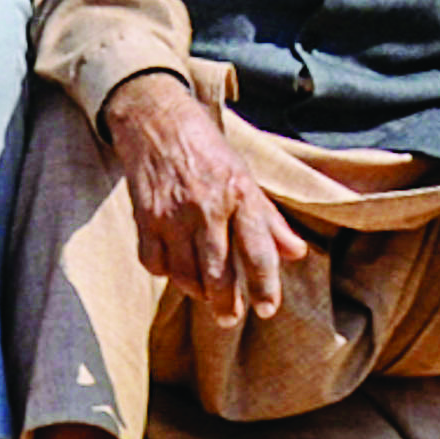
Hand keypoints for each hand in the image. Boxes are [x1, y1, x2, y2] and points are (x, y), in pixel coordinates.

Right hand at [102, 71, 305, 328]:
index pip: (257, 251)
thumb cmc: (206, 148)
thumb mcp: (244, 176)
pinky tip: (175, 270)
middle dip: (226, 302)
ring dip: (196, 291)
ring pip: (184, 272)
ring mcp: (171, 213)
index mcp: (238, 194)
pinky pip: (153, 261)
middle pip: (218, 270)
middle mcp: (206, 206)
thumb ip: (269, 218)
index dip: (264, 285)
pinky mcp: (144, 216)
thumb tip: (296, 253)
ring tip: (205, 297)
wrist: (155, 119)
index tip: (267, 310)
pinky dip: (165, 271)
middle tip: (230, 319)